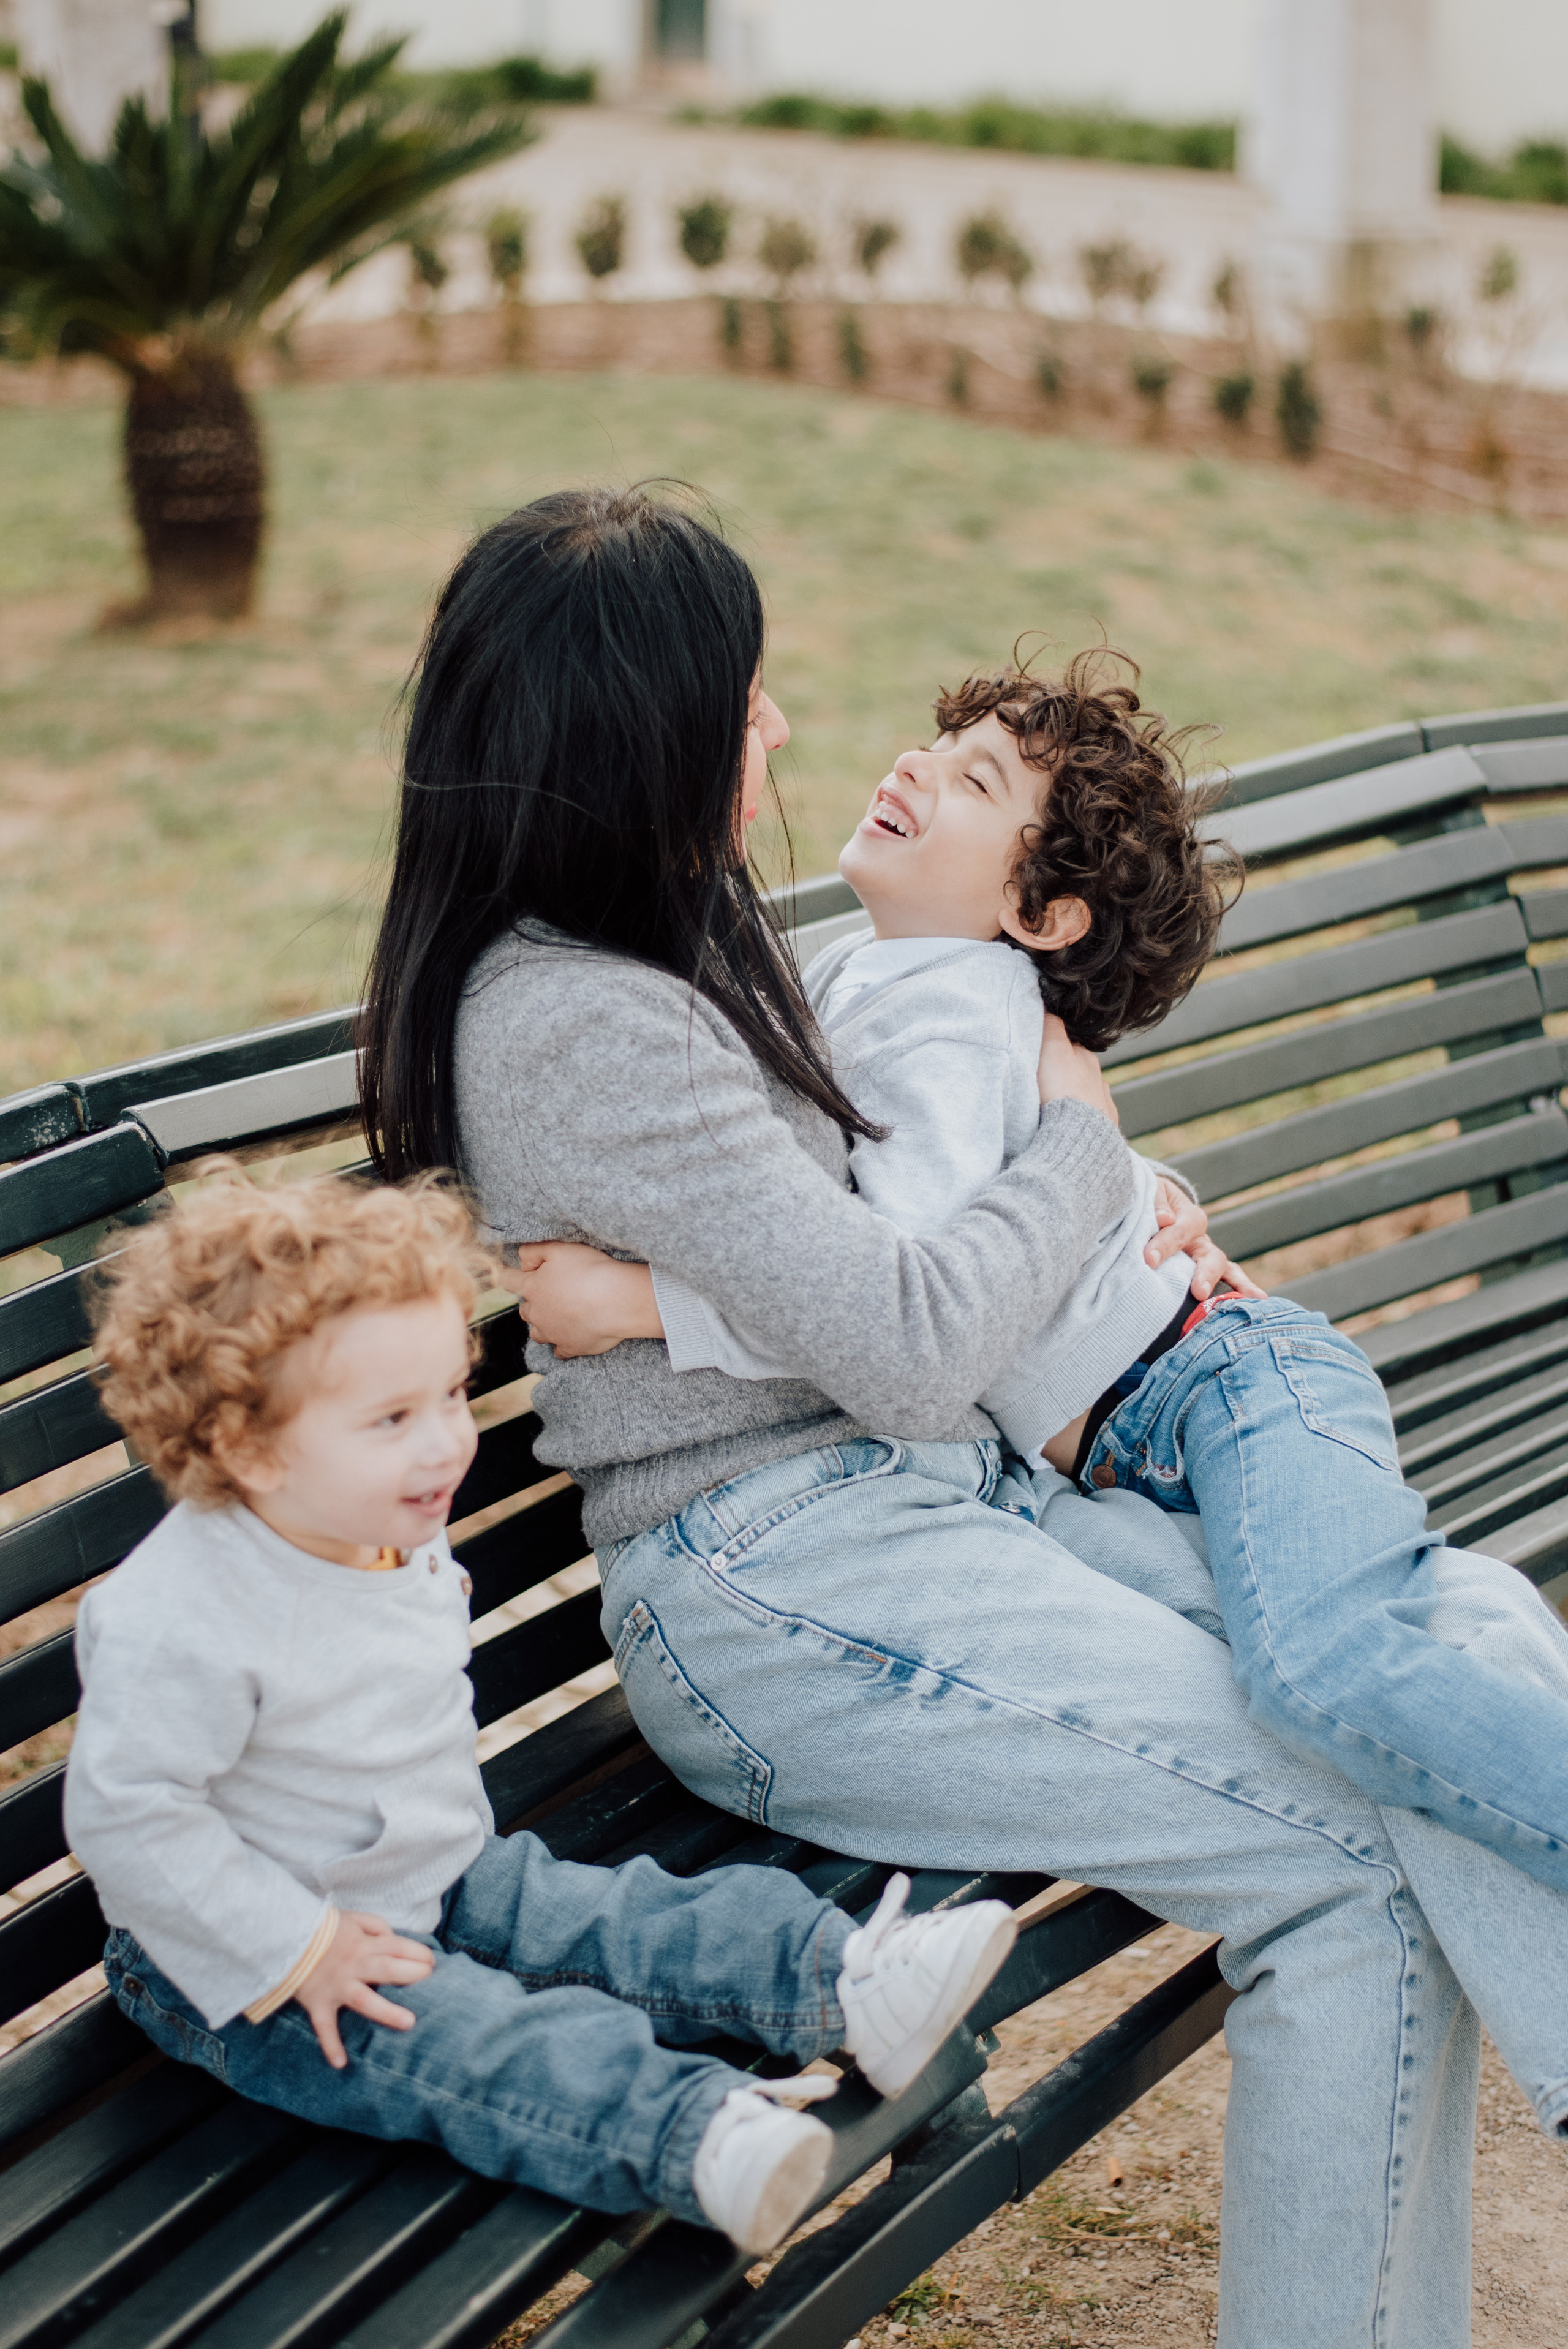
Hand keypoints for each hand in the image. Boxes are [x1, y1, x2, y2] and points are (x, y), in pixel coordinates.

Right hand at [296, 1910, 434, 2068]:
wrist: (285, 1937)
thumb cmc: (325, 1929)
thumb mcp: (354, 1918)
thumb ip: (378, 1926)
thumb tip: (395, 1939)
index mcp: (364, 1944)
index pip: (398, 1947)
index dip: (419, 1954)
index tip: (433, 1963)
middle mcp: (353, 1965)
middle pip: (387, 1969)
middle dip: (412, 1974)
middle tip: (431, 1983)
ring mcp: (336, 1986)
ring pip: (364, 1999)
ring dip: (386, 2011)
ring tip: (409, 2022)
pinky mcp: (318, 2003)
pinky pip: (324, 2026)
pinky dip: (330, 2044)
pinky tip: (341, 2063)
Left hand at [503, 1242, 665, 1358]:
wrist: (617, 1300)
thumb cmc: (590, 1270)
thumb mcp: (559, 1249)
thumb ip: (534, 1251)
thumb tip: (521, 1260)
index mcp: (533, 1288)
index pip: (508, 1280)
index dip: (507, 1275)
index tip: (507, 1274)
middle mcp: (538, 1313)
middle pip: (524, 1310)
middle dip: (533, 1302)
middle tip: (550, 1293)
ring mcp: (553, 1334)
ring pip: (537, 1333)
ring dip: (544, 1325)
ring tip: (559, 1317)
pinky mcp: (571, 1348)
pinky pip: (559, 1351)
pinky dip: (562, 1344)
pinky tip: (571, 1337)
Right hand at [1037, 1014, 1118, 1124]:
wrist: (1076, 1133)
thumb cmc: (1061, 1090)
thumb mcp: (1052, 1048)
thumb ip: (1051, 1025)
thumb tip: (1049, 1007)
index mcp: (1087, 1059)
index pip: (1069, 1047)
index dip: (1053, 1049)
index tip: (1040, 1056)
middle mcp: (1099, 1080)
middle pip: (1079, 1072)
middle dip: (1065, 1075)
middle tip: (1044, 1083)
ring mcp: (1103, 1105)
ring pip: (1086, 1095)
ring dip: (1073, 1098)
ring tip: (1054, 1106)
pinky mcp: (1102, 1128)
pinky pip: (1090, 1119)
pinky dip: (1080, 1117)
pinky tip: (1069, 1122)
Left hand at [1145, 1178, 1265, 1301]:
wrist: (1151, 1207)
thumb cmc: (1149, 1202)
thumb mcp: (1151, 1192)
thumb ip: (1157, 1202)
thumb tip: (1165, 1219)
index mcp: (1187, 1217)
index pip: (1180, 1231)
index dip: (1165, 1245)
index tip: (1149, 1259)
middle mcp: (1201, 1241)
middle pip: (1212, 1256)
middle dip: (1207, 1274)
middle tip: (1199, 1292)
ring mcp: (1206, 1259)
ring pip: (1227, 1272)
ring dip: (1237, 1286)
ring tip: (1253, 1300)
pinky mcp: (1203, 1274)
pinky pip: (1225, 1283)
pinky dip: (1238, 1293)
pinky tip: (1255, 1304)